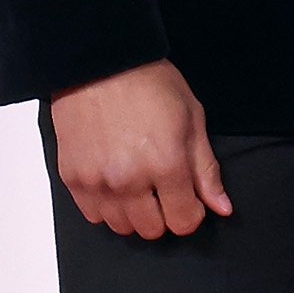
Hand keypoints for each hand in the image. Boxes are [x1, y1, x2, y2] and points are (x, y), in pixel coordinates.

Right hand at [49, 60, 232, 238]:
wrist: (98, 62)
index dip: (191, 212)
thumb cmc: (147, 82)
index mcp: (166, 164)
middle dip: (164, 214)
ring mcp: (97, 181)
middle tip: (162, 189)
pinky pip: (93, 215)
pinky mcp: (72, 177)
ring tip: (138, 185)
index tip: (188, 199)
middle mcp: (129, 179)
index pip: (184, 221)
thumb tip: (221, 207)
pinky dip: (106, 206)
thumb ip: (206, 169)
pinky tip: (114, 182)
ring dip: (134, 213)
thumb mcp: (192, 119)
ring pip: (121, 227)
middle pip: (152, 231)